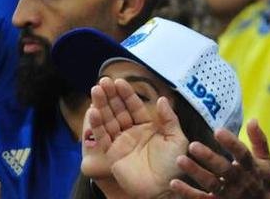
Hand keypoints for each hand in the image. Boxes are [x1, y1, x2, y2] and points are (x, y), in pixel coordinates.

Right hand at [92, 78, 190, 198]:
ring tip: (95, 90)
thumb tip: (161, 98)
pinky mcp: (113, 155)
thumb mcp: (177, 139)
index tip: (119, 81)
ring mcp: (121, 143)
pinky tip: (93, 112)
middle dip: (111, 95)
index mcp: (148, 127)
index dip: (127, 94)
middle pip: (119, 110)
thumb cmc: (174, 165)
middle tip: (103, 80)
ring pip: (109, 120)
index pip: (134, 106)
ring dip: (101, 105)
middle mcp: (132, 133)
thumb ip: (169, 118)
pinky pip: (103, 138)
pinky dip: (97, 125)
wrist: (164, 188)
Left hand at [172, 119, 269, 198]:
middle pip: (224, 169)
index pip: (242, 153)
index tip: (218, 130)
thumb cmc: (262, 181)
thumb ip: (259, 140)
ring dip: (195, 172)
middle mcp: (240, 181)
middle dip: (209, 157)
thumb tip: (252, 119)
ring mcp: (228, 195)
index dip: (231, 143)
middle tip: (192, 145)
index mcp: (252, 167)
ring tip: (180, 160)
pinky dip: (188, 192)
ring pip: (211, 183)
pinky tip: (174, 182)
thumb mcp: (266, 161)